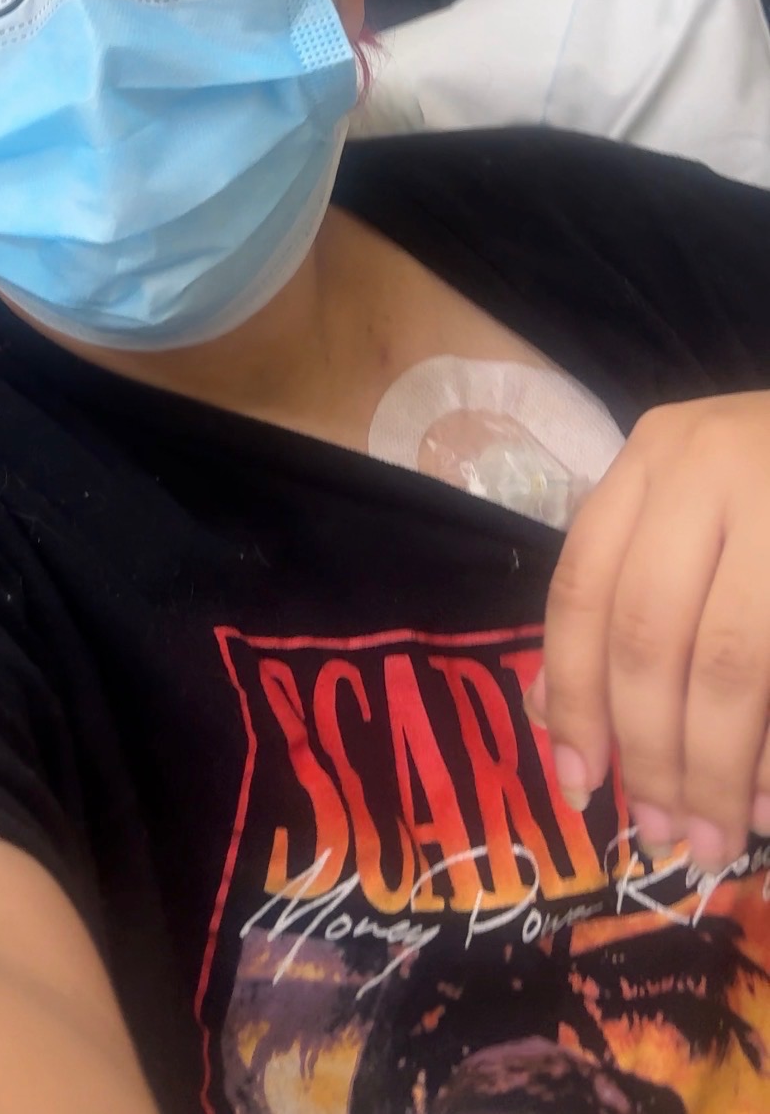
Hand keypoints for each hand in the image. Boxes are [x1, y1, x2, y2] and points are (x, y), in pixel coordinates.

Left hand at [524, 391, 769, 874]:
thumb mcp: (689, 504)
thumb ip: (622, 589)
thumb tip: (547, 713)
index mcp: (654, 457)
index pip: (585, 586)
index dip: (574, 694)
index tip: (578, 783)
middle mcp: (710, 467)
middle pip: (650, 632)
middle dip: (650, 749)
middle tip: (662, 832)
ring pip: (729, 661)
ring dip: (717, 767)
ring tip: (716, 837)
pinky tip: (768, 802)